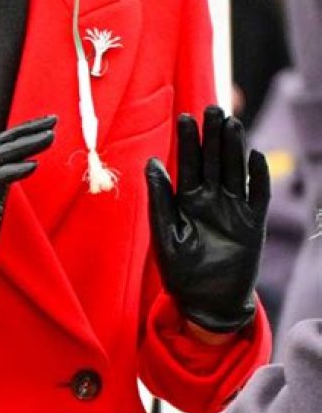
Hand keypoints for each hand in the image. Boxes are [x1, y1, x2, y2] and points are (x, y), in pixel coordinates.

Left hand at [145, 105, 269, 332]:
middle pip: (213, 160)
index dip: (188, 140)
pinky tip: (256, 156)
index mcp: (186, 200)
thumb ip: (159, 200)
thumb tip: (151, 163)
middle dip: (212, 135)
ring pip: (235, 171)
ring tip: (232, 123)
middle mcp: (211, 199)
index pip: (188, 163)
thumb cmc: (181, 273)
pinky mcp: (253, 225)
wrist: (208, 304)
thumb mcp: (165, 235)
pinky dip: (259, 177)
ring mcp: (234, 210)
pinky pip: (258, 196)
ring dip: (234, 148)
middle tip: (212, 108)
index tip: (186, 116)